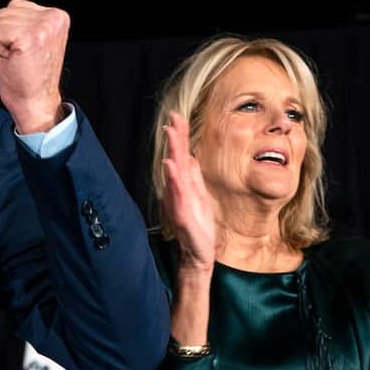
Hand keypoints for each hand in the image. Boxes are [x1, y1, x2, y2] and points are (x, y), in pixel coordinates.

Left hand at [0, 0, 67, 133]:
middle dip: (4, 34)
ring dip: (1, 42)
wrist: (35, 101)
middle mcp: (53, 18)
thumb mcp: (14, 41)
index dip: (10, 28)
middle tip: (20, 55)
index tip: (24, 48)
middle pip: (6, 10)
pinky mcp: (28, 38)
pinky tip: (14, 59)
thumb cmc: (28, 75)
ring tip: (18, 58)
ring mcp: (42, 28)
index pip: (16, 5)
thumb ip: (0, 23)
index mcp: (57, 16)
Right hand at [161, 112, 216, 272]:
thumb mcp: (198, 196)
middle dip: (174, 137)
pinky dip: (173, 178)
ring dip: (172, 150)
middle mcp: (176, 189)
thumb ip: (192, 177)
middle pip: (175, 158)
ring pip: (173, 171)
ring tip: (171, 133)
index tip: (178, 117)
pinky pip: (176, 193)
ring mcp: (176, 200)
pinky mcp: (180, 212)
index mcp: (182, 184)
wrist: (198, 253)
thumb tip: (189, 157)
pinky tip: (171, 165)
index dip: (179, 136)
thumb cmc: (198, 227)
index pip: (180, 155)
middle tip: (173, 117)